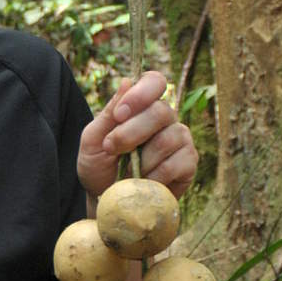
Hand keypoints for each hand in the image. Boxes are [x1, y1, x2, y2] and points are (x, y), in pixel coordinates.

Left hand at [78, 71, 197, 202]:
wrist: (106, 199)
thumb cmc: (99, 166)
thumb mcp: (92, 139)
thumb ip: (109, 113)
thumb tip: (127, 81)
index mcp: (141, 106)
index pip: (154, 82)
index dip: (140, 94)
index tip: (119, 115)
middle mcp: (165, 118)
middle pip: (161, 111)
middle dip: (131, 132)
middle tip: (111, 149)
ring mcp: (180, 139)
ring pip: (168, 138)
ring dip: (141, 159)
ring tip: (127, 171)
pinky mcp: (188, 163)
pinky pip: (177, 163)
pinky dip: (154, 176)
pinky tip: (144, 182)